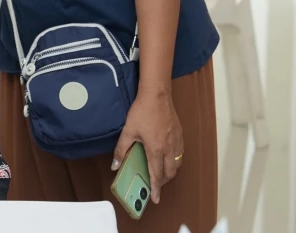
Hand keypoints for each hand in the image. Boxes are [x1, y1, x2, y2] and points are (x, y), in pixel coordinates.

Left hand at [112, 89, 182, 204]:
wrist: (157, 96)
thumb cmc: (141, 112)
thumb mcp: (128, 131)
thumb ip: (121, 150)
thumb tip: (114, 165)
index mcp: (155, 150)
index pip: (156, 175)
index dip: (156, 188)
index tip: (155, 199)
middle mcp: (169, 149)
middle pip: (169, 173)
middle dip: (163, 181)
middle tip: (155, 184)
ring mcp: (177, 142)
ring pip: (177, 164)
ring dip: (170, 172)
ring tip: (160, 172)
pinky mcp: (180, 135)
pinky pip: (180, 154)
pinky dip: (175, 161)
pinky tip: (167, 157)